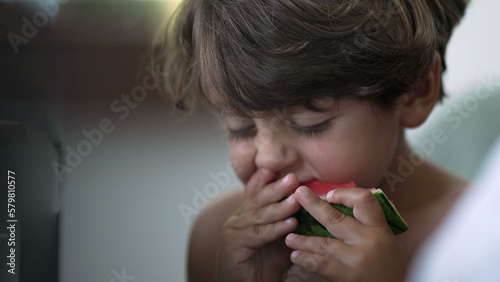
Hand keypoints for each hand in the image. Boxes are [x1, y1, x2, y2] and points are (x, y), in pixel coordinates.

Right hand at [216, 169, 301, 281]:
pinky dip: (275, 229)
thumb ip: (289, 221)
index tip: (283, 167)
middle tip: (293, 178)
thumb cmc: (265, 263)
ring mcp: (233, 231)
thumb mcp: (280, 238)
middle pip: (258, 199)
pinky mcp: (234, 246)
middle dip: (276, 188)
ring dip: (279, 207)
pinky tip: (290, 224)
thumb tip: (311, 206)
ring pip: (259, 216)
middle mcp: (237, 218)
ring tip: (296, 200)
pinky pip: (258, 235)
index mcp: (246, 212)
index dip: (268, 178)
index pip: (256, 190)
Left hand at [285, 186, 406, 281]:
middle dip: (314, 205)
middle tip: (298, 195)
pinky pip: (322, 264)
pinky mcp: (349, 277)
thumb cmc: (390, 269)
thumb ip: (369, 226)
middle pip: (336, 218)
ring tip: (289, 237)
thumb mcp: (387, 243)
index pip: (365, 200)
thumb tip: (343, 205)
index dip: (345, 194)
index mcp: (380, 229)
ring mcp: (358, 259)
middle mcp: (370, 240)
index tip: (329, 194)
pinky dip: (306, 259)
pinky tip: (296, 256)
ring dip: (303, 239)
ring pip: (324, 243)